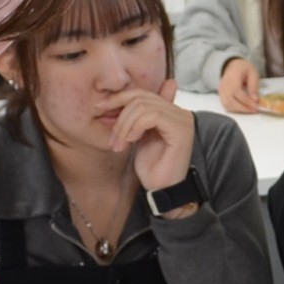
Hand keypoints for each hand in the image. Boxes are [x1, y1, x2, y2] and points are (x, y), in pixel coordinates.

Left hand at [107, 77, 197, 194]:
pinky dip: (136, 127)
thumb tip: (119, 97)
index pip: (142, 93)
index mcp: (171, 111)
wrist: (161, 190)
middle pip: (141, 98)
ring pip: (144, 106)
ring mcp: (182, 120)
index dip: (119, 98)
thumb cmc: (151, 168)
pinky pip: (152, 116)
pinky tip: (131, 141)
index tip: (100, 107)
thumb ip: (135, 118)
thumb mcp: (138, 136)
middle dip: (120, 117)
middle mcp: (180, 112)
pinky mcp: (181, 130)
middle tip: (113, 139)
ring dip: (125, 125)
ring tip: (120, 144)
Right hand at [218, 56, 261, 114]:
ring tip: (249, 109)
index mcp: (232, 77)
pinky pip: (226, 105)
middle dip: (243, 108)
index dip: (246, 101)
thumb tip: (255, 99)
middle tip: (254, 110)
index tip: (256, 106)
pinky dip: (235, 109)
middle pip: (230, 101)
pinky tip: (243, 108)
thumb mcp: (253, 73)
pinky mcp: (220, 95)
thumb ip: (254, 85)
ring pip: (227, 105)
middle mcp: (224, 85)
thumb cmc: (244, 68)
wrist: (233, 65)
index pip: (237, 92)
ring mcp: (221, 90)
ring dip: (239, 110)